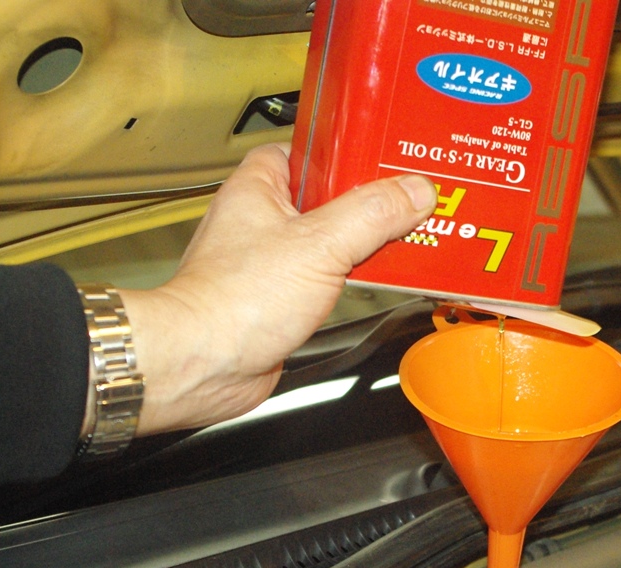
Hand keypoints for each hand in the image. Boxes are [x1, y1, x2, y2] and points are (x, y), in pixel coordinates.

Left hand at [118, 143, 435, 434]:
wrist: (207, 364)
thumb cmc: (232, 302)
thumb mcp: (319, 245)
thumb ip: (372, 214)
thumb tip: (413, 190)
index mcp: (259, 189)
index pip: (305, 150)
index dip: (344, 150)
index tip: (381, 154)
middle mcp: (261, 222)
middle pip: (326, 197)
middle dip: (366, 201)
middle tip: (406, 199)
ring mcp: (270, 261)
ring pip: (328, 239)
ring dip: (362, 242)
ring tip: (402, 236)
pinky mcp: (281, 299)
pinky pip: (326, 277)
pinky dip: (352, 277)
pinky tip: (376, 280)